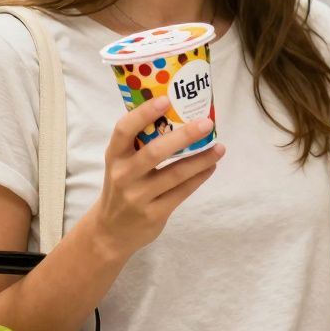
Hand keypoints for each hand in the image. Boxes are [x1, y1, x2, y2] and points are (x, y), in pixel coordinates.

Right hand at [90, 96, 224, 256]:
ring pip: (175, 174)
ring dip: (201, 159)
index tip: (166, 99)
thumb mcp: (121, 164)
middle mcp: (124, 175)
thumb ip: (140, 143)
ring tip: (219, 147)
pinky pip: (182, 192)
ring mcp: (138, 197)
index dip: (143, 113)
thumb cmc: (122, 186)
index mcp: (115, 156)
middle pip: (155, 152)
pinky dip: (199, 177)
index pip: (124, 130)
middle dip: (184, 136)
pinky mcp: (154, 214)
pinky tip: (211, 166)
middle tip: (206, 123)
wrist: (110, 231)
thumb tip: (176, 113)